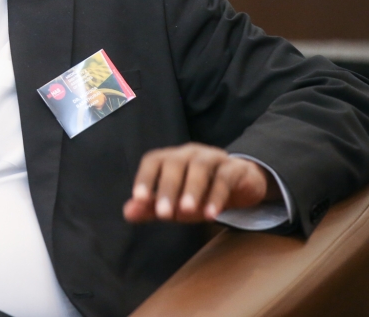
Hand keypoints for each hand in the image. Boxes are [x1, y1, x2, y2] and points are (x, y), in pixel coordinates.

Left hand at [123, 143, 278, 223]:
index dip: (145, 178)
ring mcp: (213, 158)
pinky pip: (224, 178)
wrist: (240, 186)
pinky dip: (217, 196)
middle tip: (164, 214)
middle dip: (168, 188)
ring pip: (200, 167)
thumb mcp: (175, 203)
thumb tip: (127, 212)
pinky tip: (211, 215)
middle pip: (175, 163)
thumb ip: (151, 207)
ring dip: (192, 189)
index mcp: (171, 158)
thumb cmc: (199, 193)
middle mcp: (190, 153)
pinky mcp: (235, 169)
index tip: (139, 199)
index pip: (153, 160)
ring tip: (187, 212)